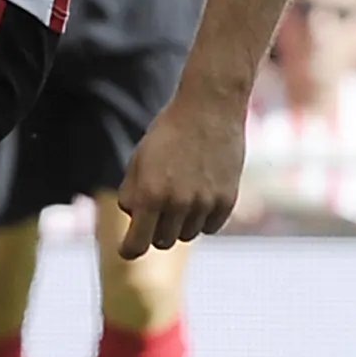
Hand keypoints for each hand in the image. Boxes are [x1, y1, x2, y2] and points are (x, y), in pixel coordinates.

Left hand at [116, 84, 245, 255]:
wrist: (209, 107)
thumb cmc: (168, 133)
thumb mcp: (138, 160)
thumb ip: (131, 195)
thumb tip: (134, 222)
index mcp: (150, 195)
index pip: (136, 245)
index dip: (129, 249)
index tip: (128, 248)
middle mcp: (178, 203)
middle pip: (162, 242)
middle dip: (156, 230)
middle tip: (159, 207)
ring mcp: (205, 204)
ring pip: (187, 235)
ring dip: (180, 223)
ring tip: (182, 192)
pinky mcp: (227, 201)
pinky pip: (211, 227)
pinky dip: (203, 218)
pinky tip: (201, 194)